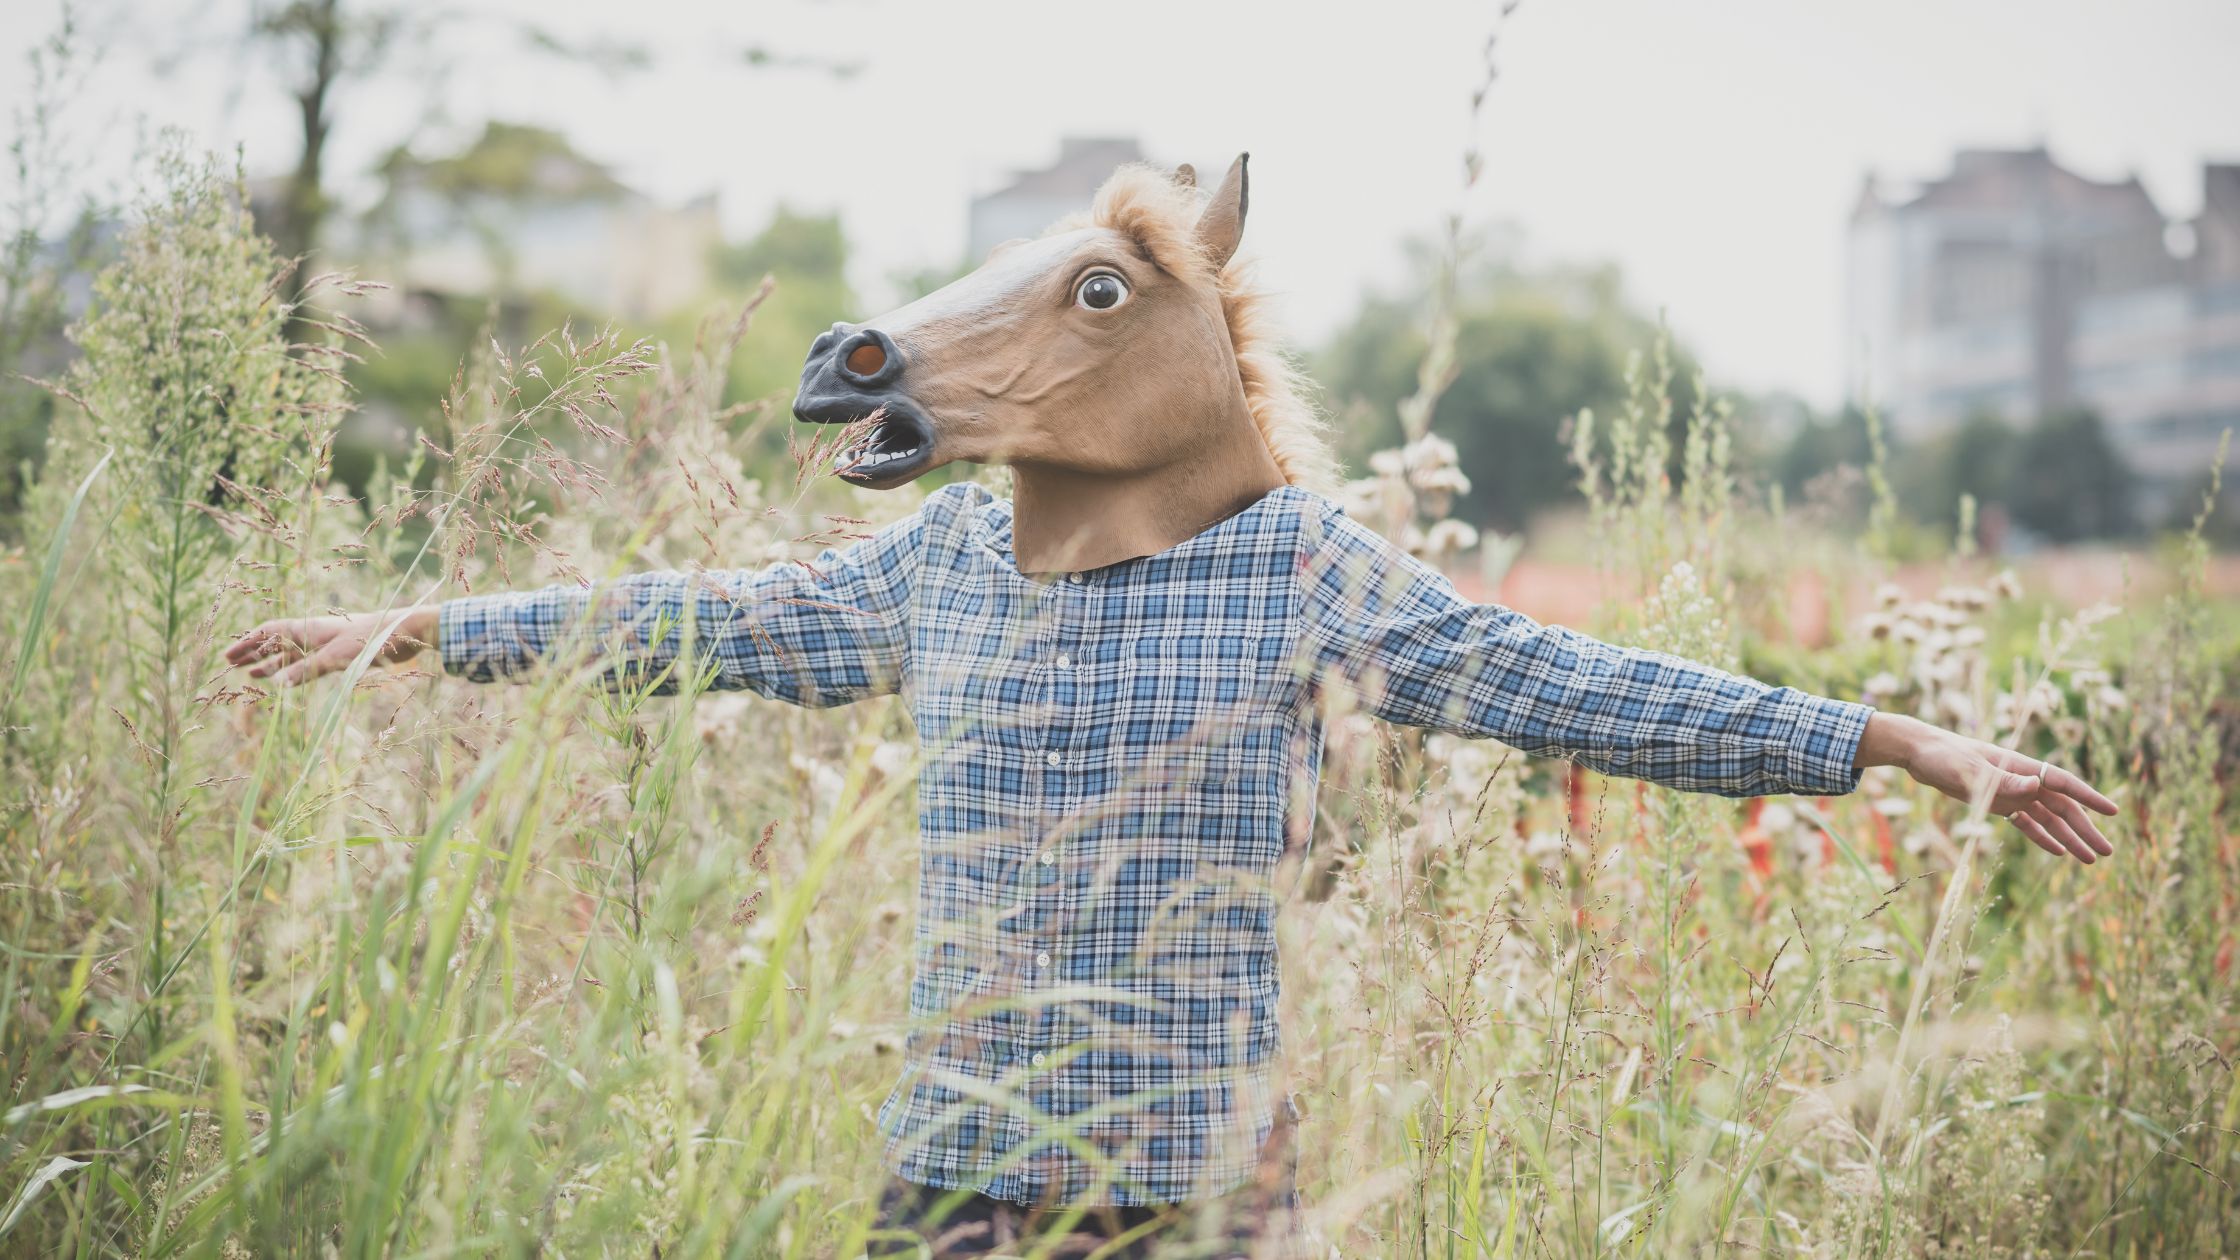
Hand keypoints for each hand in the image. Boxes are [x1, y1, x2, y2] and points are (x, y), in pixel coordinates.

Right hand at [224, 606, 437, 687]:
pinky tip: (284, 681)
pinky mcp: (340, 656)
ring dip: (270, 664)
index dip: (248, 642)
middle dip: (253, 653)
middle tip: (230, 665)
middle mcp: (314, 635)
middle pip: (276, 643)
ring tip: (250, 675)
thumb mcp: (338, 656)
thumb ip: (308, 670)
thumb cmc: (372, 638)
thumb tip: (277, 684)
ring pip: (291, 655)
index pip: (269, 632)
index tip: (228, 656)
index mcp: (309, 628)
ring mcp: (326, 645)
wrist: (406, 633)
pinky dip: (293, 672)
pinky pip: (308, 664)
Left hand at [1854, 712, 2117, 862]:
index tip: (2113, 811)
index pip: (2064, 783)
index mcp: (2021, 767)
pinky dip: (2042, 837)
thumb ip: (2003, 780)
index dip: (2089, 797)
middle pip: (2062, 807)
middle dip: (2086, 829)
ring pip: (2048, 819)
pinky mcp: (1996, 804)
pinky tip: (2059, 851)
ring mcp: (2011, 793)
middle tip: (2107, 852)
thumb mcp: (1971, 770)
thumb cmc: (1944, 756)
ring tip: (2090, 859)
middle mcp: (2022, 780)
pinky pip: (2026, 824)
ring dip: (2069, 838)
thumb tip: (2037, 786)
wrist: (1919, 754)